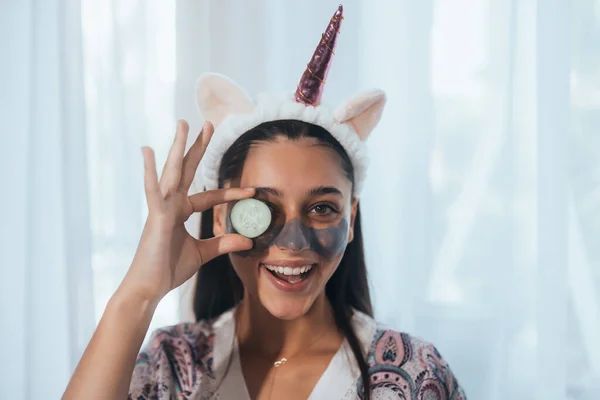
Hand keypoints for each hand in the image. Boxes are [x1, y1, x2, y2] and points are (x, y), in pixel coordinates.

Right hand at [120, 120, 253, 301]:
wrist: (149, 288)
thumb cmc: (169, 270)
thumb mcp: (202, 253)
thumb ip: (223, 243)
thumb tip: (248, 240)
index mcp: (180, 212)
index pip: (209, 197)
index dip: (231, 194)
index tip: (252, 192)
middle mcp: (170, 204)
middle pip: (187, 170)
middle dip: (198, 147)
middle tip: (209, 123)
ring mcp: (161, 208)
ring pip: (173, 172)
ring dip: (179, 147)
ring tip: (184, 123)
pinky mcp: (155, 216)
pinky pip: (153, 190)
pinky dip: (149, 171)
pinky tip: (148, 150)